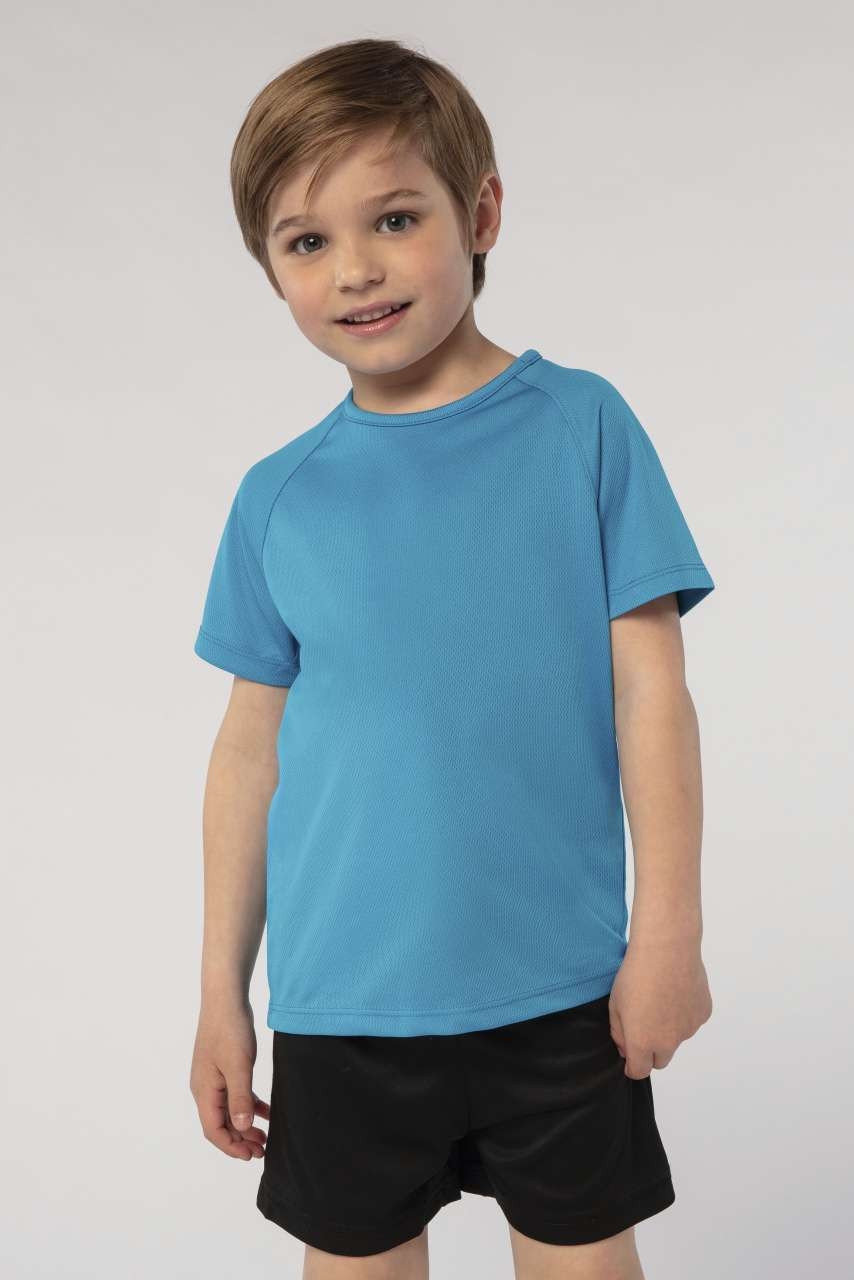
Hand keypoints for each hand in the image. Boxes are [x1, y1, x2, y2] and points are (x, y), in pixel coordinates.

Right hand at [189, 998, 269, 1160]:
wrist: (226, 999)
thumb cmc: (230, 1030)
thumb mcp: (239, 1066)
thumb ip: (240, 1098)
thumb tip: (241, 1128)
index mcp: (204, 1091)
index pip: (214, 1130)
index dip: (232, 1146)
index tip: (251, 1156)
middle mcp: (205, 1088)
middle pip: (220, 1123)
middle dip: (240, 1140)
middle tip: (263, 1150)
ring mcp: (214, 1078)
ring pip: (229, 1110)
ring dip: (245, 1125)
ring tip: (265, 1137)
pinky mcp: (224, 1068)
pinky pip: (235, 1094)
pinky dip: (249, 1105)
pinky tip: (266, 1112)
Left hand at [608, 938, 712, 1078]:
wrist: (667, 948)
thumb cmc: (636, 973)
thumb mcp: (615, 1003)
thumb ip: (619, 1033)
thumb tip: (625, 1049)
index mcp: (643, 1042)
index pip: (639, 1071)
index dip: (632, 1065)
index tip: (630, 1055)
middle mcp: (668, 1042)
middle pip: (660, 1060)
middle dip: (651, 1050)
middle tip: (644, 1024)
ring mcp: (689, 1029)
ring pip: (677, 1038)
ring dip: (669, 1029)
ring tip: (660, 997)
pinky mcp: (703, 1014)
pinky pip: (691, 1021)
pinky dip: (684, 1013)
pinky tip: (676, 990)